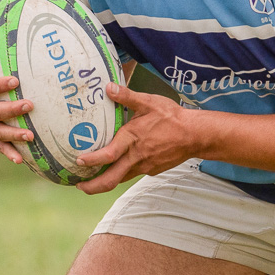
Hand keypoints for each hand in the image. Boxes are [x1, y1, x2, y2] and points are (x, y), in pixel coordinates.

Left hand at [73, 84, 205, 194]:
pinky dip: (122, 172)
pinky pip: (133, 173)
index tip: (79, 161)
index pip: (107, 155)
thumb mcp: (149, 102)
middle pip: (111, 180)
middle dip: (92, 187)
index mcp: (132, 139)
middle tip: (79, 186)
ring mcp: (144, 166)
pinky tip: (118, 166)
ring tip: (92, 179)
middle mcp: (136, 157)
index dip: (91, 161)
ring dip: (106, 181)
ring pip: (121, 178)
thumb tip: (108, 87)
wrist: (195, 135)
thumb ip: (127, 96)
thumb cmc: (172, 118)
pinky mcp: (152, 170)